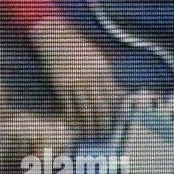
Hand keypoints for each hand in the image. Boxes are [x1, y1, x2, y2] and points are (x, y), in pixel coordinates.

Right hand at [29, 17, 122, 135]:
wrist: (55, 38)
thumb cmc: (76, 47)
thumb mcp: (96, 57)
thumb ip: (106, 74)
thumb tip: (118, 92)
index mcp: (103, 70)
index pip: (113, 97)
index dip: (115, 113)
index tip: (115, 123)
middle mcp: (91, 77)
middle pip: (101, 107)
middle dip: (104, 124)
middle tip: (104, 135)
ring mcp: (75, 82)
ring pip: (85, 110)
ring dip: (89, 126)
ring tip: (90, 135)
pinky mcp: (61, 85)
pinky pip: (69, 106)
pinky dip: (72, 119)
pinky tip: (74, 126)